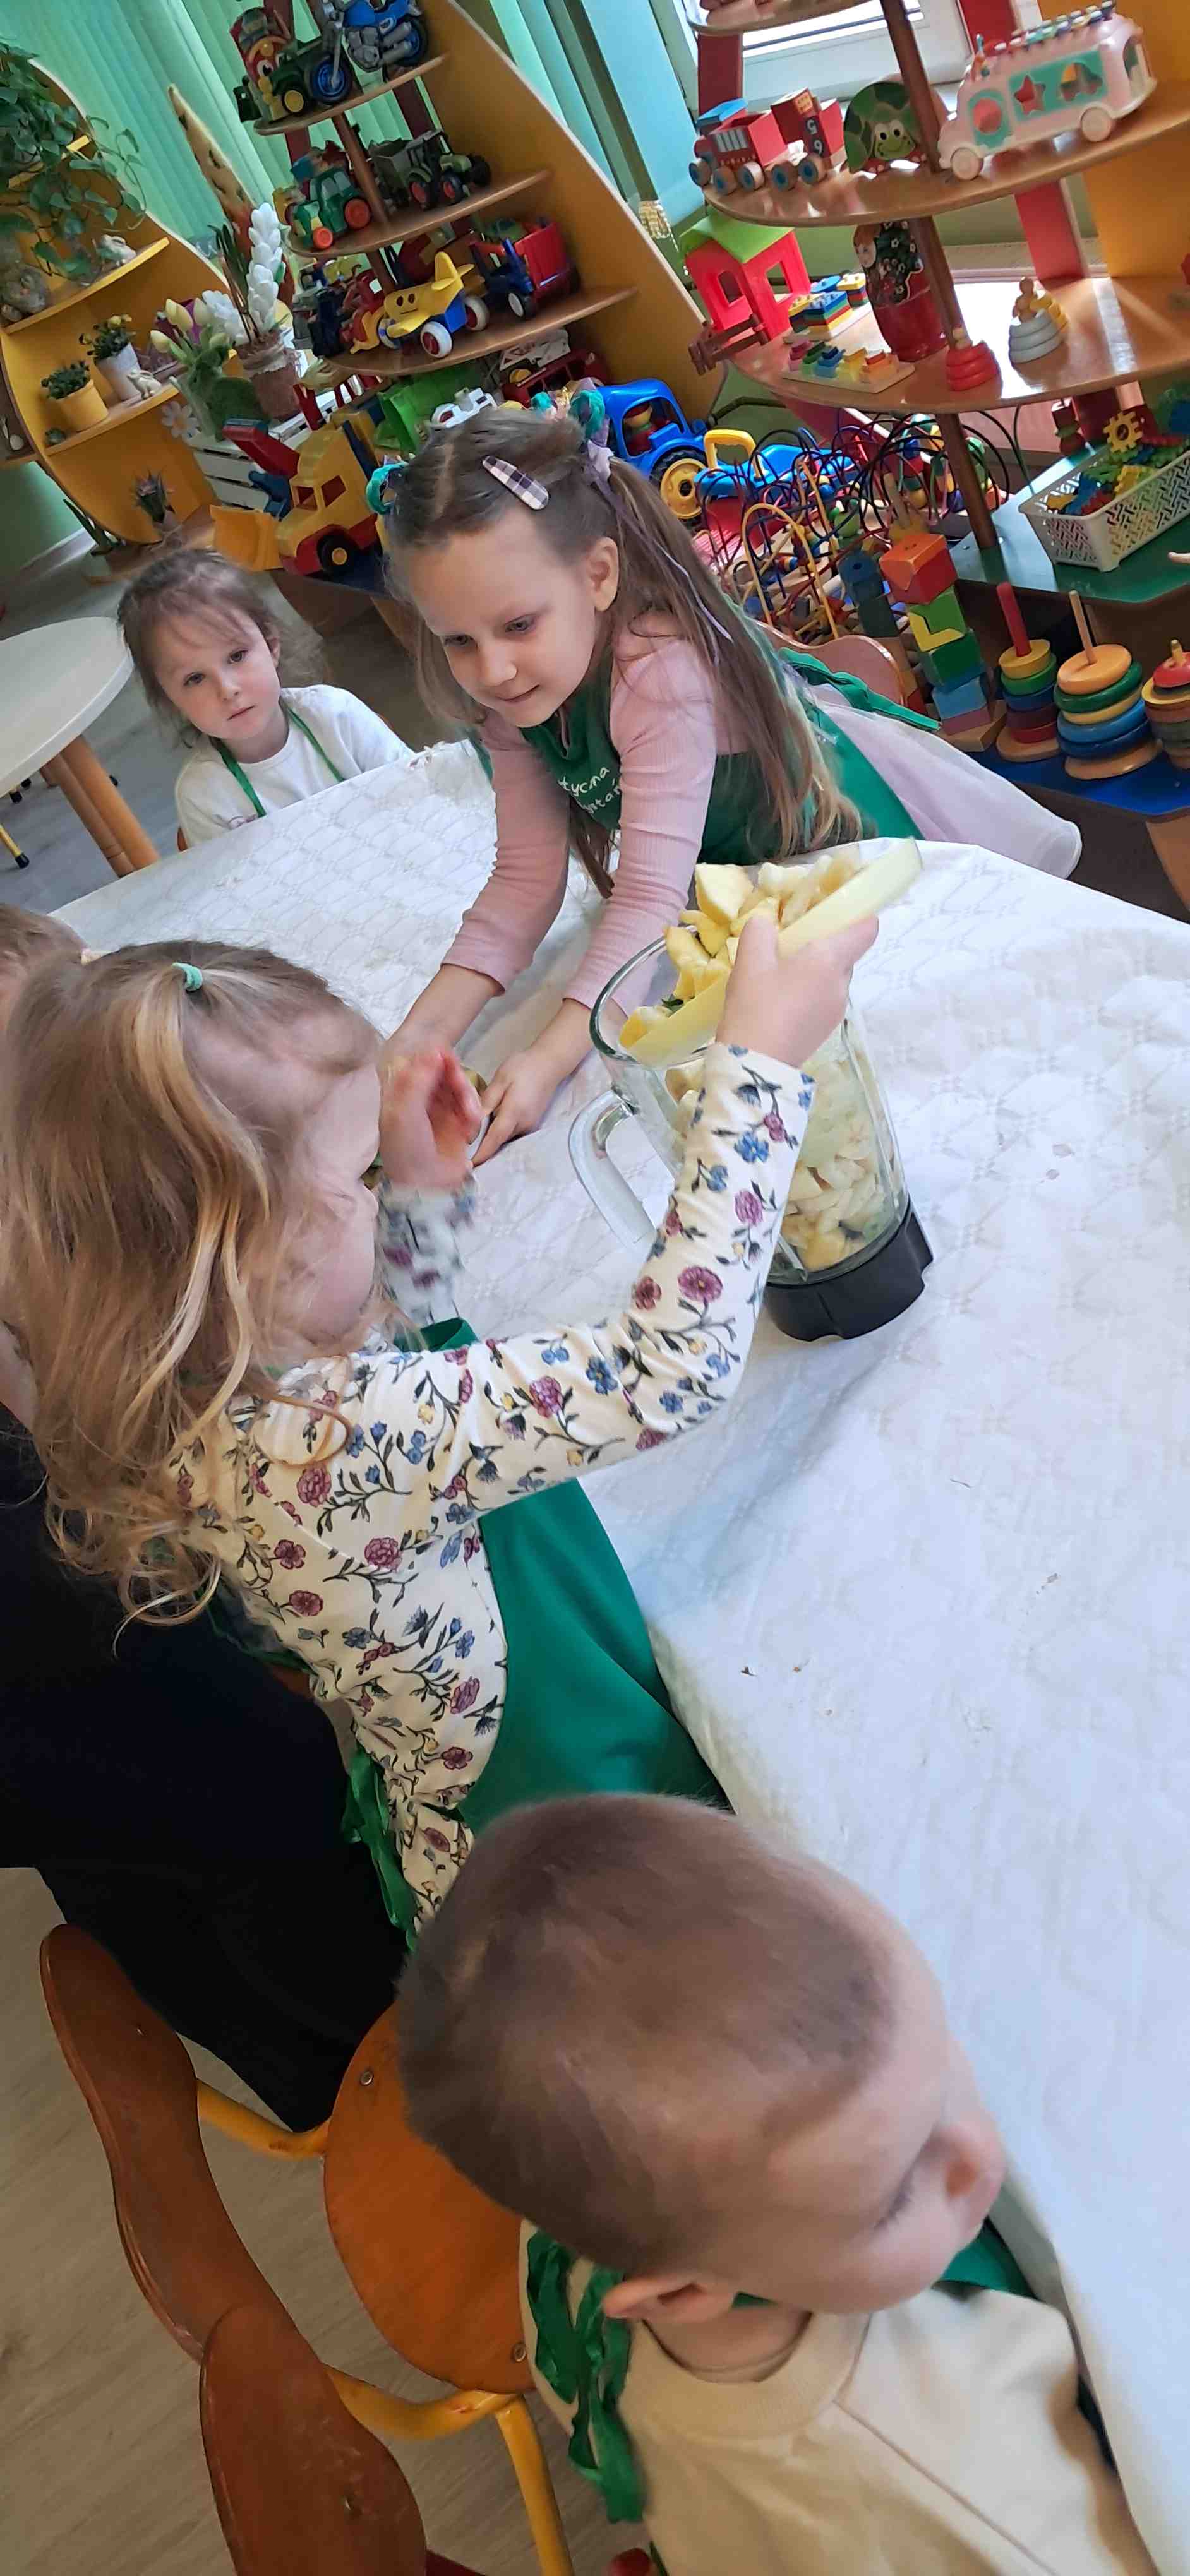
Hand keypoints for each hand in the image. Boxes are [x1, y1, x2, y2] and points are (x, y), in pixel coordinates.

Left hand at [379, 1048, 483, 1190]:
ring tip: (470, 1115)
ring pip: (460, 1090)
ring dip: (468, 1098)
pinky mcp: (457, 1126)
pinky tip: (469, 1128)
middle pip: (444, 1074)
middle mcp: (421, 1101)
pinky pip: (470, 1109)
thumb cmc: (407, 1150)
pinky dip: (473, 1115)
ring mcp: (440, 1113)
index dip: (434, 1058)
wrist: (425, 1186)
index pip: (419, 1064)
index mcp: (402, 1094)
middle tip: (462, 1083)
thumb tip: (433, 1050)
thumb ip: (418, 1079)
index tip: (447, 1056)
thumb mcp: (405, 1112)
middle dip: (456, 1078)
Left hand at [472, 1047, 561, 1164]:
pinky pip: (510, 1133)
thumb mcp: (499, 1080)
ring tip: (472, 1133)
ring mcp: (530, 1126)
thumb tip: (473, 1127)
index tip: (467, 1166)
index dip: (481, 1155)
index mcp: (514, 1113)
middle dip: (481, 1146)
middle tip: (460, 1146)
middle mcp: (524, 1125)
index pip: (495, 1140)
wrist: (550, 1064)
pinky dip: (499, 1132)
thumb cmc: (523, 1067)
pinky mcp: (531, 1124)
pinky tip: (489, 1124)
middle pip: (498, 1142)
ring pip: (504, 1138)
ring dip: (490, 1138)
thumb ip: (486, 1103)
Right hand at [718, 911, 876, 1068]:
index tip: (835, 913)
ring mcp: (837, 1010)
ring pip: (833, 978)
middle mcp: (842, 984)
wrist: (755, 1065)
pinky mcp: (826, 1029)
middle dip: (823, 946)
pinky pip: (824, 999)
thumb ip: (760, 930)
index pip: (867, 929)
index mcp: (831, 960)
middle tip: (789, 947)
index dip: (859, 916)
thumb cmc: (756, 1005)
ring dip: (814, 972)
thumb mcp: (750, 958)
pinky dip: (809, 994)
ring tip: (779, 979)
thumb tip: (767, 924)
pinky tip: (780, 1002)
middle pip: (845, 954)